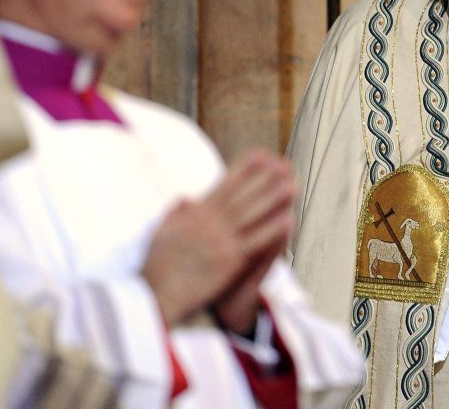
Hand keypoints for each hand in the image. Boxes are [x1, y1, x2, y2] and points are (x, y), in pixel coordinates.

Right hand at [142, 148, 294, 325]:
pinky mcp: (229, 261)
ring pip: (253, 215)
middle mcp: (210, 223)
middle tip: (285, 165)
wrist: (156, 293)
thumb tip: (186, 197)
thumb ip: (176, 212)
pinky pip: (256, 242)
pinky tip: (288, 220)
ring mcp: (221, 241)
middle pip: (244, 195)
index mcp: (196, 214)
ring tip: (293, 185)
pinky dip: (272, 230)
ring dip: (274, 199)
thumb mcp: (162, 231)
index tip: (261, 155)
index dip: (244, 169)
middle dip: (265, 178)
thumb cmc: (157, 265)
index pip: (224, 185)